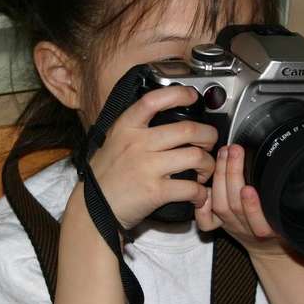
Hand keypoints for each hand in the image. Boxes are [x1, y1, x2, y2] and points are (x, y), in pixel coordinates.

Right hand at [87, 86, 217, 229]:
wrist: (93, 209)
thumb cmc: (106, 176)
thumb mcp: (113, 141)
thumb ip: (135, 127)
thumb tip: (162, 113)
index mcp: (126, 127)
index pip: (153, 100)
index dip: (178, 94)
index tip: (192, 96)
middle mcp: (137, 143)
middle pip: (188, 130)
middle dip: (208, 135)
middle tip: (210, 142)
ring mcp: (147, 167)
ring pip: (195, 157)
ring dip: (208, 164)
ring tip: (205, 170)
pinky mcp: (155, 192)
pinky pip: (190, 188)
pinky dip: (201, 192)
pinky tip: (198, 194)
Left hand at [195, 144, 289, 258]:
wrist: (269, 248)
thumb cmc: (280, 223)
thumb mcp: (288, 211)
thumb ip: (283, 193)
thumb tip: (281, 163)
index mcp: (271, 229)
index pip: (261, 223)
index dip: (252, 207)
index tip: (249, 189)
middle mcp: (249, 229)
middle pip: (235, 205)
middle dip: (233, 174)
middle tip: (235, 150)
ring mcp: (232, 226)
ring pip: (221, 206)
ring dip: (220, 176)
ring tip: (224, 153)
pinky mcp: (220, 225)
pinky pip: (206, 222)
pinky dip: (202, 206)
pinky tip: (204, 185)